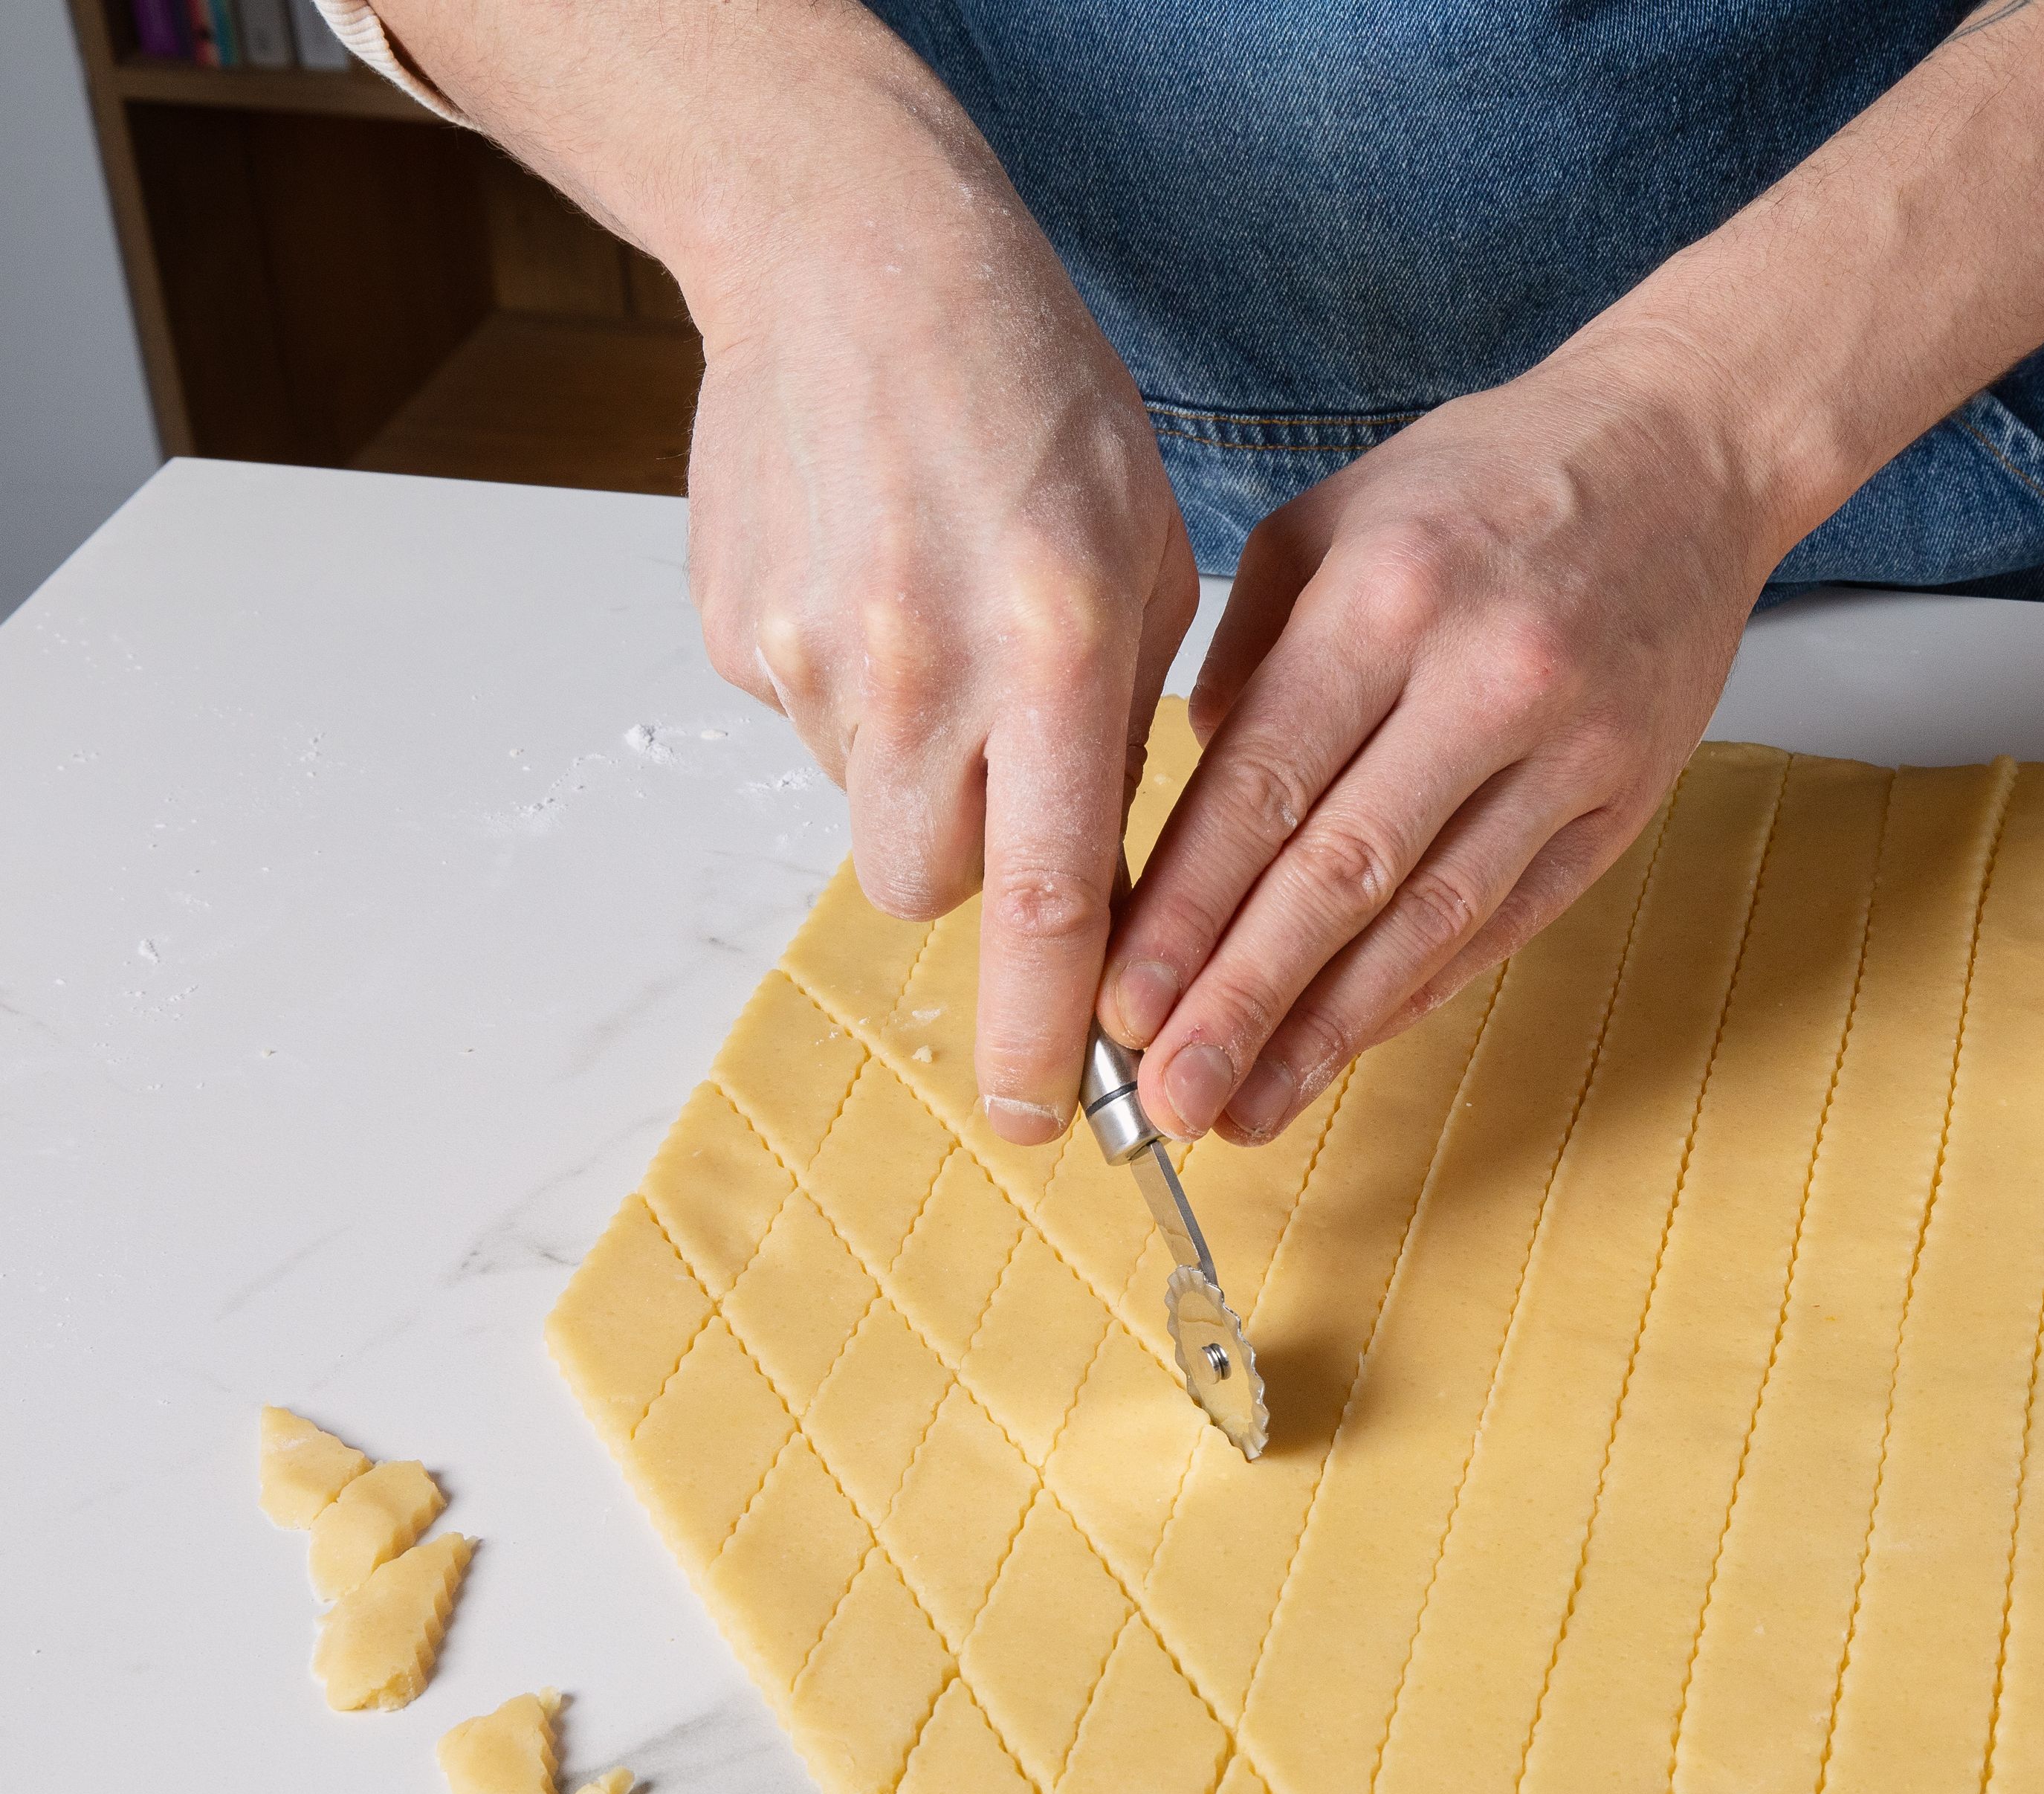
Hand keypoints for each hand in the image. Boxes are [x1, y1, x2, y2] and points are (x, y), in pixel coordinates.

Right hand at [684, 116, 1196, 1142]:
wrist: (858, 258)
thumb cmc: (1036, 400)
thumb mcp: (1145, 561)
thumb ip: (1119, 731)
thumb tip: (1097, 884)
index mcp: (1055, 650)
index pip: (1051, 902)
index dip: (1045, 1031)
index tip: (1049, 1120)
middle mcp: (920, 668)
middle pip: (931, 887)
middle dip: (974, 867)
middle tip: (1001, 763)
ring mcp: (807, 654)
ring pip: (866, 804)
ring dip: (912, 763)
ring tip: (939, 619)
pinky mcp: (733, 631)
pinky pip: (806, 725)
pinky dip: (851, 688)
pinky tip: (875, 579)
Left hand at [1097, 336, 1782, 1143]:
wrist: (1688, 449)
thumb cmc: (1489, 481)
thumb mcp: (1333, 518)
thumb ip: (1247, 654)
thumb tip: (1194, 799)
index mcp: (1387, 596)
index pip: (1265, 784)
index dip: (1187, 909)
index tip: (1122, 999)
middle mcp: (1482, 676)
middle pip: (1341, 871)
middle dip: (1241, 998)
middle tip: (1168, 1096)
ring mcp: (1569, 748)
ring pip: (1430, 918)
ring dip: (1328, 1029)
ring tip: (1246, 1108)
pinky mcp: (1625, 798)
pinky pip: (1508, 919)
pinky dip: (1420, 994)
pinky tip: (1347, 1051)